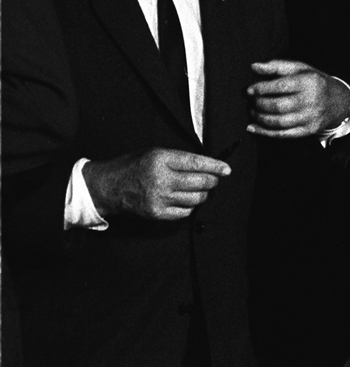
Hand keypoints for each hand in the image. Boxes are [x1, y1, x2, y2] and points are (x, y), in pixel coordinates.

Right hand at [81, 149, 231, 221]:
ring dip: (203, 194)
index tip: (227, 169)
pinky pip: (185, 212)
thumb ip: (180, 159)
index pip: (197, 163)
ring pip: (196, 199)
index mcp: (161, 159)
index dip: (215, 166)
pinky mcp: (156, 213)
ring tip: (199, 189)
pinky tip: (186, 200)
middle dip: (212, 181)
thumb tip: (209, 166)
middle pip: (201, 182)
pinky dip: (190, 206)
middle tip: (214, 179)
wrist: (106, 187)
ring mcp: (159, 198)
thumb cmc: (133, 166)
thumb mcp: (155, 153)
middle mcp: (161, 179)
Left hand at [245, 60, 349, 138]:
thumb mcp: (299, 68)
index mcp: (309, 82)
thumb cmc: (313, 82)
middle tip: (252, 101)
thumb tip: (254, 67)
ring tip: (253, 111)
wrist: (337, 100)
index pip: (280, 86)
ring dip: (260, 118)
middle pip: (278, 106)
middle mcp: (312, 101)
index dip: (261, 89)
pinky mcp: (308, 130)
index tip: (249, 90)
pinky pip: (282, 134)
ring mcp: (311, 118)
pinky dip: (264, 132)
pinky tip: (253, 127)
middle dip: (259, 104)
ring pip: (279, 122)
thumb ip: (276, 66)